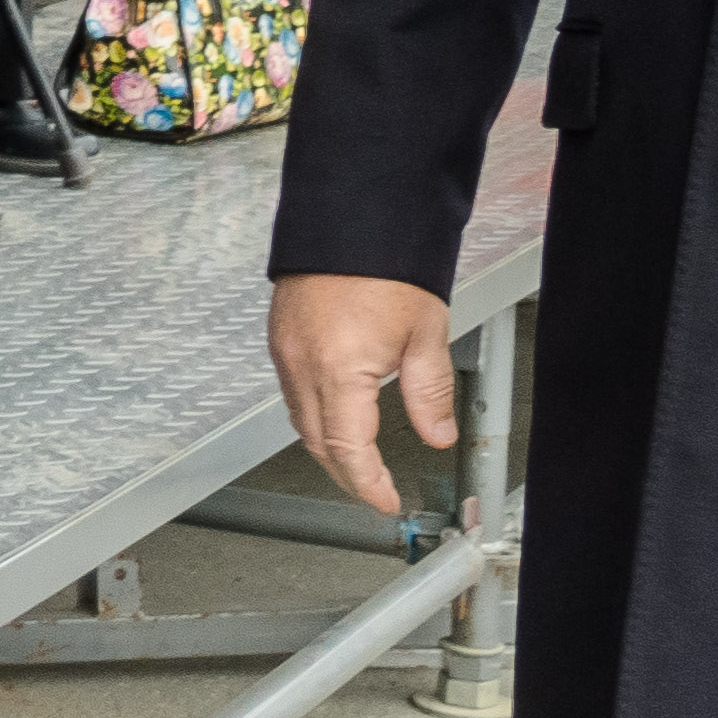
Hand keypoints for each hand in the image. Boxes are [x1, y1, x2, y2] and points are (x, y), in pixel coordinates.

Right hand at [269, 274, 457, 517]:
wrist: (350, 217)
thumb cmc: (387, 265)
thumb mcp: (426, 333)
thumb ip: (430, 392)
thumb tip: (438, 434)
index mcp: (340, 370)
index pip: (349, 450)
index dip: (368, 484)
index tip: (386, 500)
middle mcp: (303, 366)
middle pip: (318, 444)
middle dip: (347, 475)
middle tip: (375, 490)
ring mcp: (285, 352)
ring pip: (301, 421)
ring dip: (328, 449)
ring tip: (358, 462)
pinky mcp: (279, 338)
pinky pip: (292, 393)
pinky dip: (314, 417)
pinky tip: (335, 418)